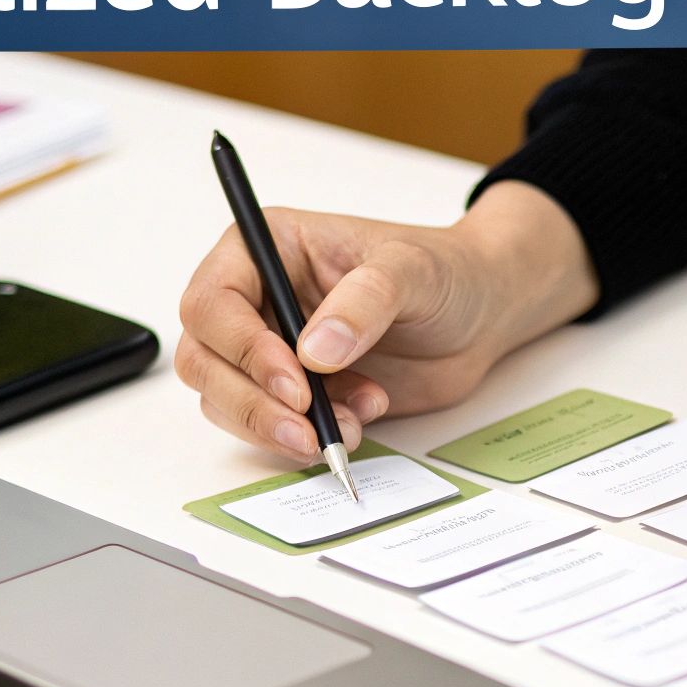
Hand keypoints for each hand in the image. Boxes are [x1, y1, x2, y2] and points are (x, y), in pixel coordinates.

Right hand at [176, 180, 596, 463]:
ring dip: (280, 427)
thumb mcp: (413, 271)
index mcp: (269, 248)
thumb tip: (314, 352)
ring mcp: (272, 349)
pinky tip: (361, 420)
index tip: (294, 382)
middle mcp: (257, 298)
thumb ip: (365, 303)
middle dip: (251, 402)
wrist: (482, 314)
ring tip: (351, 423)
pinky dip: (306, 438)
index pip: (213, 300)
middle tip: (306, 428)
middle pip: (204, 359)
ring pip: (226, 400)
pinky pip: (268, 426)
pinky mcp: (296, 393)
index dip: (241, 347)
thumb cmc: (445, 272)